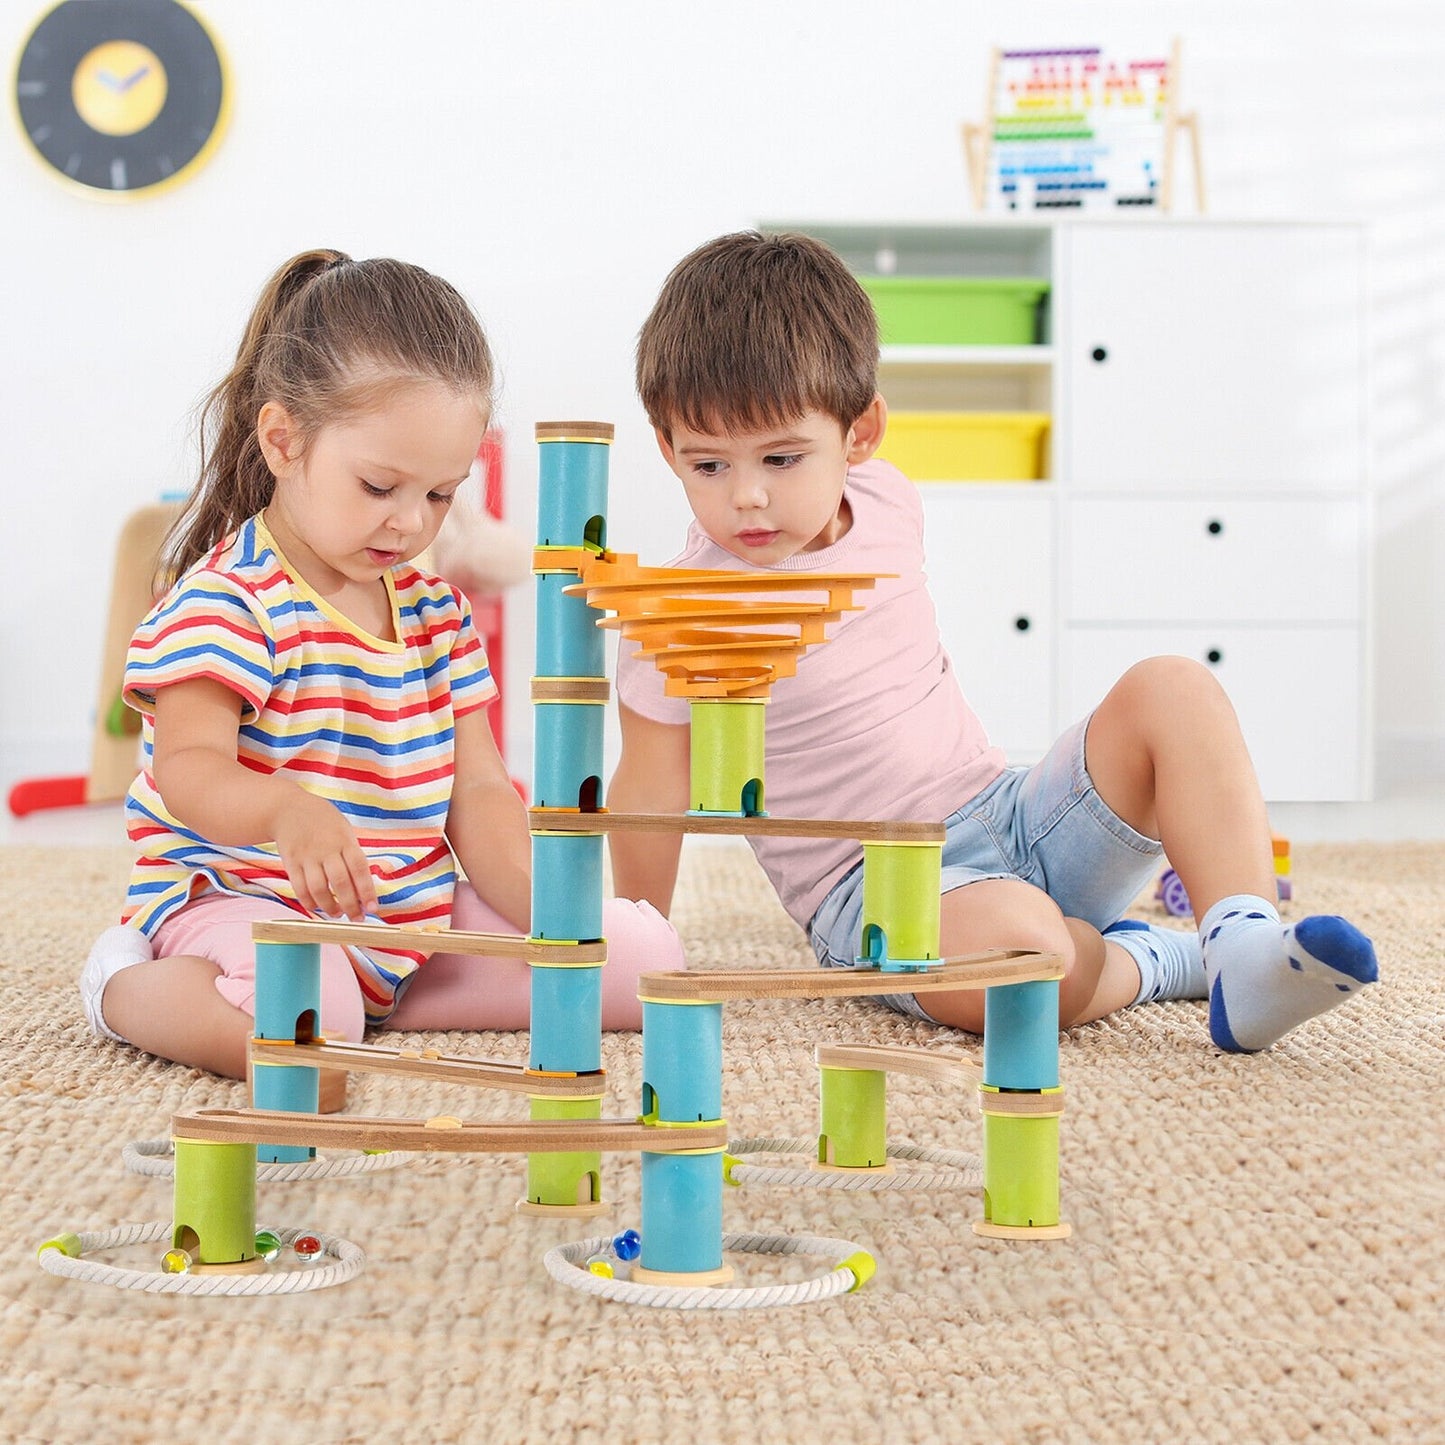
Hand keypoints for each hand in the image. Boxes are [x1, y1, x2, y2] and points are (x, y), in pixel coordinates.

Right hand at [272, 790, 377, 920]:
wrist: (287, 808)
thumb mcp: (344, 830)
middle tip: (357, 918)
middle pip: (340, 883)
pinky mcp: (290, 862)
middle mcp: (326, 849)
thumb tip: (365, 887)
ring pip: (318, 889)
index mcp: (344, 840)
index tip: (373, 908)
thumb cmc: (323, 822)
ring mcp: (307, 856)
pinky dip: (309, 902)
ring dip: (330, 907)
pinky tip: (318, 908)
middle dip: (351, 905)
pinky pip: (299, 888)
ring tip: (338, 915)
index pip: (359, 869)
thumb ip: (353, 855)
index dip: (367, 891)